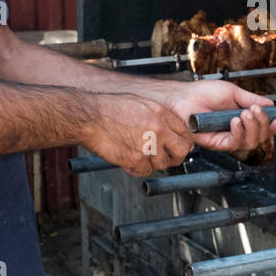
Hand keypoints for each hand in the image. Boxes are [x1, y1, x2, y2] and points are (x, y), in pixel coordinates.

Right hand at [79, 92, 193, 176]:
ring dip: (154, 163)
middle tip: (169, 157)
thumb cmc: (110, 109)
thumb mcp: (141, 103)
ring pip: (163, 164)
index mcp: (161, 114)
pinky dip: (138, 169)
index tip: (180, 145)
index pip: (185, 131)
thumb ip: (159, 116)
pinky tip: (130, 161)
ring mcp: (148, 145)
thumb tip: (170, 128)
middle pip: (181, 150)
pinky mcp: (135, 159)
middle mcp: (158, 129)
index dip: (183, 141)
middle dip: (176, 156)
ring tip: (142, 156)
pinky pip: (145, 171)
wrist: (90, 117)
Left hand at [160, 81, 275, 152]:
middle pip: (259, 137)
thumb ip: (251, 99)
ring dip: (252, 128)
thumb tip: (270, 105)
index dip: (272, 126)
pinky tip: (235, 121)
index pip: (261, 128)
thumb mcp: (232, 92)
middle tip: (255, 110)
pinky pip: (234, 144)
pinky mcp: (217, 143)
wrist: (183, 97)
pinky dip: (239, 132)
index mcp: (241, 118)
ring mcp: (226, 138)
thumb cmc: (202, 93)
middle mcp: (235, 130)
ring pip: (250, 143)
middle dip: (263, 124)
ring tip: (244, 114)